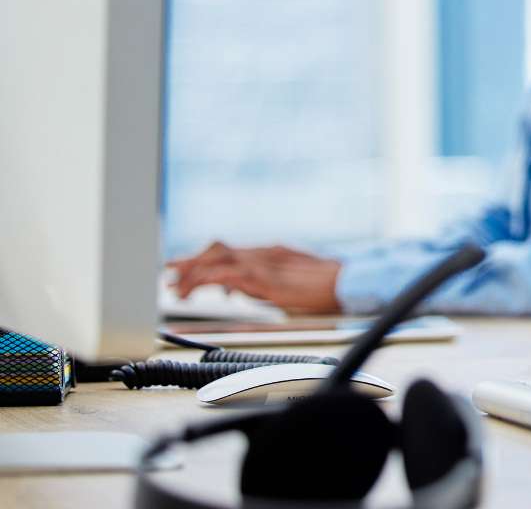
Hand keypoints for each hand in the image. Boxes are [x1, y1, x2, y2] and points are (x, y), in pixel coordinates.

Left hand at [167, 242, 342, 313]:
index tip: (182, 268)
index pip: (228, 250)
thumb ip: (261, 286)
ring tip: (176, 289)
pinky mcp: (264, 279)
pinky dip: (204, 281)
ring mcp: (264, 264)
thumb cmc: (328, 288)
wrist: (350, 283)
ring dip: (191, 274)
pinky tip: (193, 292)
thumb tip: (235, 291)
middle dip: (189, 262)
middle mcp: (264, 253)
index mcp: (271, 253)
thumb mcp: (289, 285)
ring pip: (215, 260)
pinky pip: (225, 276)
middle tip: (169, 276)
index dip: (202, 258)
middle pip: (216, 249)